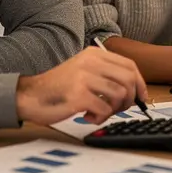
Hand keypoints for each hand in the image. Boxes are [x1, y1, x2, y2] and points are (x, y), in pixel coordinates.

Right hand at [15, 47, 148, 125]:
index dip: (140, 84)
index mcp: (93, 55)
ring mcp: (84, 78)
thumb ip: (106, 75)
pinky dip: (100, 117)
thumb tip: (135, 90)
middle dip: (130, 99)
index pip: (129, 65)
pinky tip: (88, 116)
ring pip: (120, 95)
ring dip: (114, 110)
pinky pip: (105, 109)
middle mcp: (90, 62)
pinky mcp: (78, 95)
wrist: (29, 96)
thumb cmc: (57, 89)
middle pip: (129, 80)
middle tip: (118, 109)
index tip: (141, 98)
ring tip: (99, 112)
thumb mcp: (83, 72)